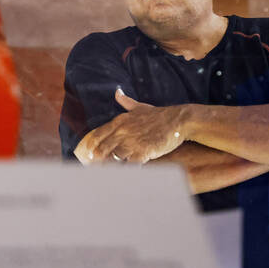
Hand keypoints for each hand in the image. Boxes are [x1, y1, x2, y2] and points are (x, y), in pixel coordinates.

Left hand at [74, 88, 189, 164]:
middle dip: (98, 161)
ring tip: (109, 175)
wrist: (179, 120)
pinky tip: (126, 174)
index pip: (97, 136)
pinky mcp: (142, 153)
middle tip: (96, 169)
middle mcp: (122, 131)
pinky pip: (127, 166)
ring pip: (112, 159)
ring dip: (110, 168)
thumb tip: (117, 92)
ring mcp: (132, 142)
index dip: (91, 147)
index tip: (89, 155)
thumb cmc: (161, 115)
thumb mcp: (141, 107)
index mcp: (120, 121)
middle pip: (102, 150)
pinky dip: (126, 171)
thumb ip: (126, 101)